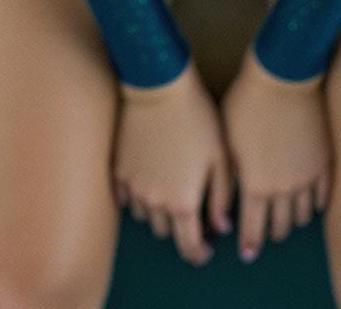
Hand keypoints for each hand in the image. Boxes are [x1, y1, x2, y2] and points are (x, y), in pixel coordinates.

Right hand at [113, 58, 234, 267]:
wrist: (159, 87)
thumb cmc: (196, 118)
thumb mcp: (220, 156)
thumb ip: (221, 197)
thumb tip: (222, 226)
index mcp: (183, 202)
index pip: (189, 246)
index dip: (199, 253)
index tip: (206, 249)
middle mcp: (154, 202)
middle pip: (167, 232)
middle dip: (180, 226)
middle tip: (192, 208)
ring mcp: (133, 187)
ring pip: (146, 216)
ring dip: (160, 210)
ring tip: (172, 188)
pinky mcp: (118, 169)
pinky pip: (127, 197)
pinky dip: (139, 195)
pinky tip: (151, 177)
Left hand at [219, 43, 333, 263]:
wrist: (282, 76)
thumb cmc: (246, 104)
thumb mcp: (226, 144)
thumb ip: (226, 182)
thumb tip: (221, 216)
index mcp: (256, 185)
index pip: (252, 229)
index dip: (249, 244)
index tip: (248, 253)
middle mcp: (283, 188)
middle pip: (280, 226)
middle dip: (271, 232)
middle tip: (266, 231)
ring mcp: (307, 177)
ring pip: (302, 215)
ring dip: (292, 219)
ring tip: (285, 215)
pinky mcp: (325, 162)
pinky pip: (323, 196)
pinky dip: (314, 203)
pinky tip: (308, 201)